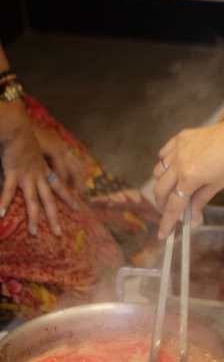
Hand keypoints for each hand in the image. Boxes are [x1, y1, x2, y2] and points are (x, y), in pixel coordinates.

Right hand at [0, 102, 78, 235]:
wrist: (18, 128)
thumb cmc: (24, 136)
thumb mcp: (33, 150)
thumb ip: (33, 161)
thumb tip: (34, 166)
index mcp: (44, 169)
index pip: (60, 186)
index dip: (68, 197)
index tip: (78, 207)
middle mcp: (39, 175)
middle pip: (49, 200)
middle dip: (54, 218)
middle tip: (59, 233)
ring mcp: (27, 176)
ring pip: (32, 201)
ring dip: (33, 218)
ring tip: (33, 233)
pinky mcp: (13, 173)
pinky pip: (9, 190)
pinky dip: (4, 202)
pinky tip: (1, 213)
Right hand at [153, 117, 223, 239]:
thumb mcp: (217, 185)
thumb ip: (199, 202)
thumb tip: (191, 220)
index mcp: (189, 178)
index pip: (173, 205)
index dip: (167, 222)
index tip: (162, 235)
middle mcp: (178, 164)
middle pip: (160, 190)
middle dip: (162, 204)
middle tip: (169, 211)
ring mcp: (176, 150)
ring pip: (157, 172)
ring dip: (162, 185)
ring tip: (173, 189)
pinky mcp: (177, 139)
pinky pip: (162, 155)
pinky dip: (164, 165)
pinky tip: (174, 169)